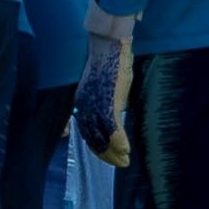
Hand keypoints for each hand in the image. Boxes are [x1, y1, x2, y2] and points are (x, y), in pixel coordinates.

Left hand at [74, 30, 134, 167]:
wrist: (109, 45)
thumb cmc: (110, 60)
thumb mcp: (104, 83)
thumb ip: (105, 99)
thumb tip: (115, 109)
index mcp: (81, 101)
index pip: (87, 131)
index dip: (98, 146)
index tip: (108, 155)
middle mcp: (85, 106)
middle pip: (93, 138)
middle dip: (107, 154)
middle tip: (121, 163)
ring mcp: (96, 106)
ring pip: (102, 137)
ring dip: (115, 152)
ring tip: (125, 161)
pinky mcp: (108, 103)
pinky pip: (113, 129)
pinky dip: (120, 142)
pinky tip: (126, 150)